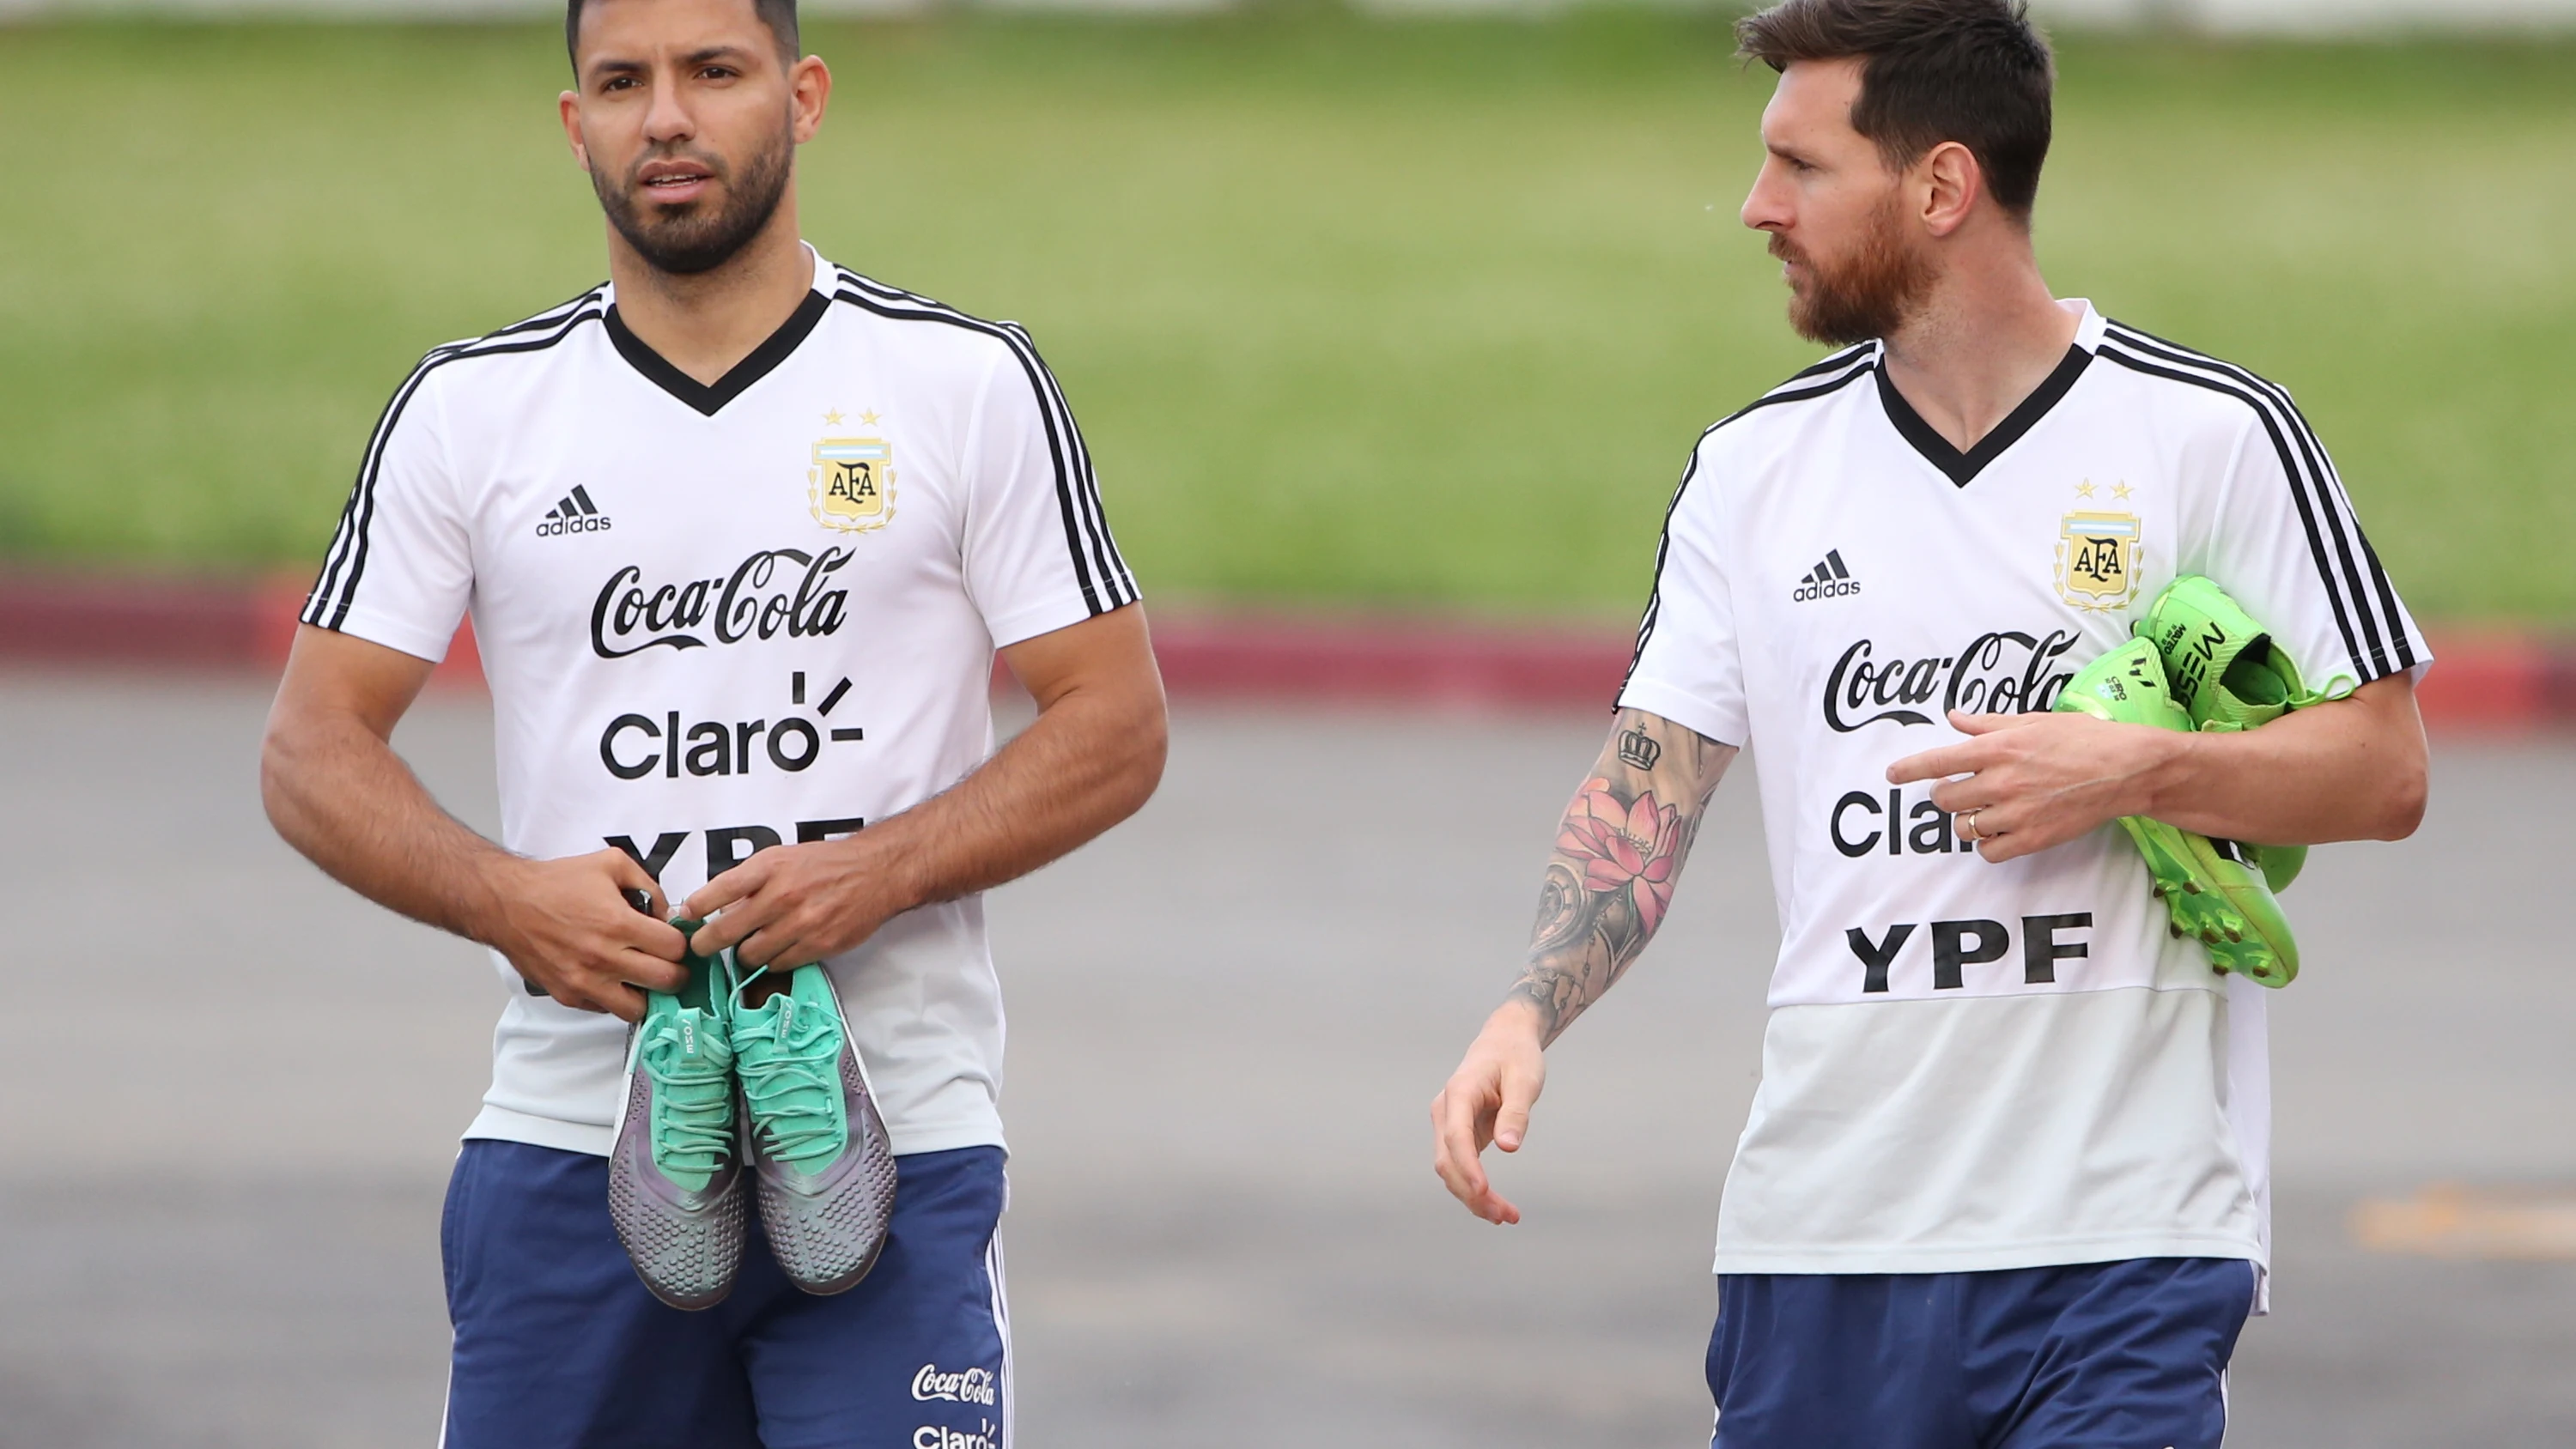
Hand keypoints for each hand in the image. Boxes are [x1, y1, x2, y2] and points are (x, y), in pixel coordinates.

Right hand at [483, 850, 686, 1021]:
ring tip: (642, 977)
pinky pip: (606, 1009)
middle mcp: (603, 958)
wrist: (506, 903)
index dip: (680, 943)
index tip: (673, 939)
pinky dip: (615, 998)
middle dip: (675, 972)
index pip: (674, 949)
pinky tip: (613, 978)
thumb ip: (649, 885)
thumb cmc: (556, 883)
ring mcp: (585, 982)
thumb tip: (666, 914)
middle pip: (665, 982)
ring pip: (638, 1008)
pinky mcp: (568, 995)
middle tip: (670, 963)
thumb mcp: (612, 864)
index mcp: (618, 924)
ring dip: (647, 994)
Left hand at [681, 833, 918, 969]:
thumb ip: (749, 880)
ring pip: (749, 955)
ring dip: (744, 952)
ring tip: (751, 943)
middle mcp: (781, 895)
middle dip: (705, 943)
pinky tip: (777, 948)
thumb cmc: (824, 864)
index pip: (716, 892)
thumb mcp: (782, 858)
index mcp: (769, 868)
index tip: (686, 917)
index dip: (694, 909)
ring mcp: (800, 924)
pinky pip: (777, 964)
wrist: (875, 872)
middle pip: (724, 932)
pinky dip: (772, 960)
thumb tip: (715, 907)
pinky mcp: (817, 945)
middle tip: (701, 946)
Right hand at [1430, 1001, 1548, 1224]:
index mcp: (1459, 1092)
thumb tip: (1508, 1148)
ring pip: (1451, 1169)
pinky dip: (1475, 1189)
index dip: (1468, 1167)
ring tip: (1507, 1216)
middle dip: (1471, 1193)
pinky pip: (1461, 1167)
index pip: (1456, 1136)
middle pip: (1447, 1161)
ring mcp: (1449, 1124)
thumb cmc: (1516, 1056)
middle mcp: (1446, 1111)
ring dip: (1473, 1197)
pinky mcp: (1459, 1134)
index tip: (1485, 1192)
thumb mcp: (1525, 1080)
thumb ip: (1516, 1113)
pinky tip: (1496, 1206)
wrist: (1505, 1040)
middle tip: (1505, 1216)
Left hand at [1884, 709, 2181, 863]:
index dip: (1908, 769)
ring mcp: (2015, 813)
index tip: (1892, 774)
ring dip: (1966, 819)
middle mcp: (2001, 782)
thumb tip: (1954, 719)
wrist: (2126, 769)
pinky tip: (1999, 830)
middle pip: (1945, 798)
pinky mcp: (2032, 839)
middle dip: (1945, 794)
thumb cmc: (2082, 739)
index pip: (1937, 761)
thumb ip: (1988, 724)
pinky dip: (1988, 844)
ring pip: (1963, 827)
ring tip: (1982, 809)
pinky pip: (1989, 851)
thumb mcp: (2033, 721)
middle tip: (1958, 789)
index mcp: (1997, 749)